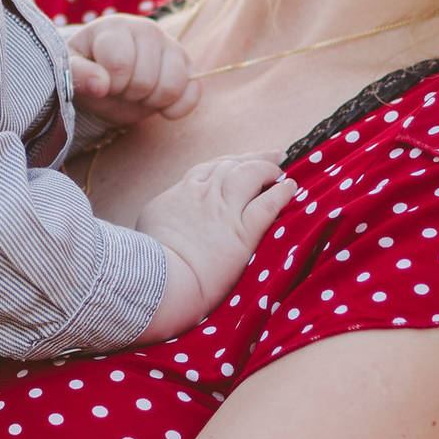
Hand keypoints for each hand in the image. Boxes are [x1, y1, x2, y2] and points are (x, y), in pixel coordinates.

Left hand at [68, 14, 200, 125]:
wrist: (107, 77)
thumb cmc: (88, 72)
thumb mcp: (72, 72)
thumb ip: (79, 76)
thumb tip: (101, 85)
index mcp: (116, 27)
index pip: (120, 63)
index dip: (110, 84)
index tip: (101, 84)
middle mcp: (148, 30)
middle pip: (146, 80)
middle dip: (129, 94)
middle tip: (119, 89)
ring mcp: (172, 47)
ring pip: (173, 86)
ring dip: (151, 101)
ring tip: (137, 94)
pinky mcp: (190, 67)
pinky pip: (194, 93)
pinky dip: (176, 108)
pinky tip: (160, 107)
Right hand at [137, 155, 295, 339]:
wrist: (160, 282)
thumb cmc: (148, 264)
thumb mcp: (150, 228)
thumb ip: (166, 216)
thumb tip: (171, 220)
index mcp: (181, 194)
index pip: (208, 169)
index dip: (227, 163)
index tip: (238, 161)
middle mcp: (204, 195)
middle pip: (232, 166)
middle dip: (252, 159)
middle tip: (271, 156)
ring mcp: (224, 211)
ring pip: (250, 176)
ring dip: (267, 170)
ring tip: (281, 172)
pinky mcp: (242, 232)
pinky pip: (267, 205)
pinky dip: (281, 193)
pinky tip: (290, 188)